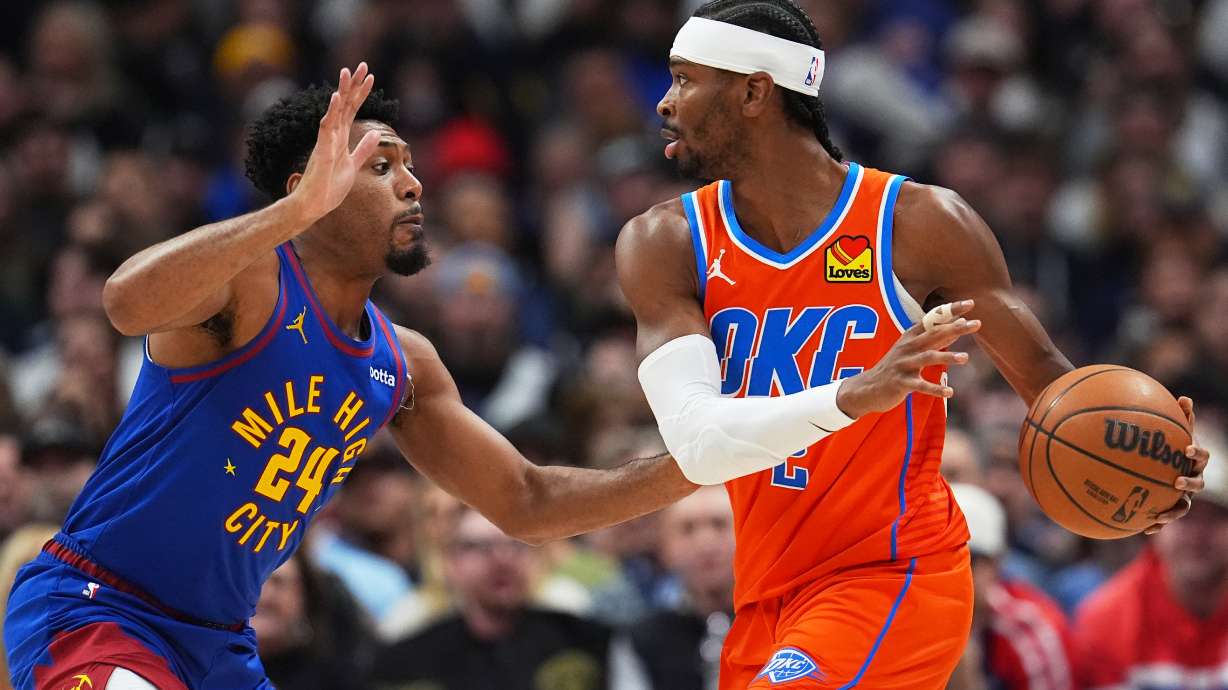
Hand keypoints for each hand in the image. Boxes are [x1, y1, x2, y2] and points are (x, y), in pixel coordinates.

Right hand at [286, 63, 381, 223]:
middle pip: (344, 105)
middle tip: (362, 65)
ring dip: (341, 92)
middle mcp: (332, 135)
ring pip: (335, 112)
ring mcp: (326, 142)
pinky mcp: (321, 151)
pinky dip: (331, 113)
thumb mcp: (353, 164)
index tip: (370, 76)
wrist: (314, 205)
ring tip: (347, 72)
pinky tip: (336, 99)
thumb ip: (363, 148)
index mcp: (341, 137)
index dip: (361, 93)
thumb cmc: (330, 186)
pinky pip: (326, 129)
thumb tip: (376, 134)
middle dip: (353, 85)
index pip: (352, 109)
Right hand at [835, 300, 980, 418]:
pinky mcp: (901, 383)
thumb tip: (958, 327)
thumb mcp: (911, 349)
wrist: (867, 388)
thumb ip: (933, 339)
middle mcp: (907, 347)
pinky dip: (935, 388)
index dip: (950, 311)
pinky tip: (949, 392)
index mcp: (910, 337)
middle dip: (955, 328)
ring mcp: (903, 364)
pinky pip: (920, 385)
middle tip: (977, 324)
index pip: (933, 319)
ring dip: (947, 357)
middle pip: (933, 335)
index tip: (970, 303)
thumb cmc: (895, 367)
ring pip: (927, 357)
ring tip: (965, 358)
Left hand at [1144, 396, 1210, 534]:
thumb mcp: (1172, 433)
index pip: (1202, 457)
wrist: (1163, 468)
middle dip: (1189, 484)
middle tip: (1176, 481)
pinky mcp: (1169, 509)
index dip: (1197, 453)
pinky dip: (1156, 526)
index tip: (1187, 449)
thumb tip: (1185, 397)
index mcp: (1194, 462)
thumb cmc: (1168, 446)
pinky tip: (1144, 530)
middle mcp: (1192, 480)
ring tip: (1160, 516)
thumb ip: (1179, 418)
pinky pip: (1164, 519)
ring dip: (1173, 512)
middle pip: (1198, 484)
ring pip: (1183, 507)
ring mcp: (1183, 496)